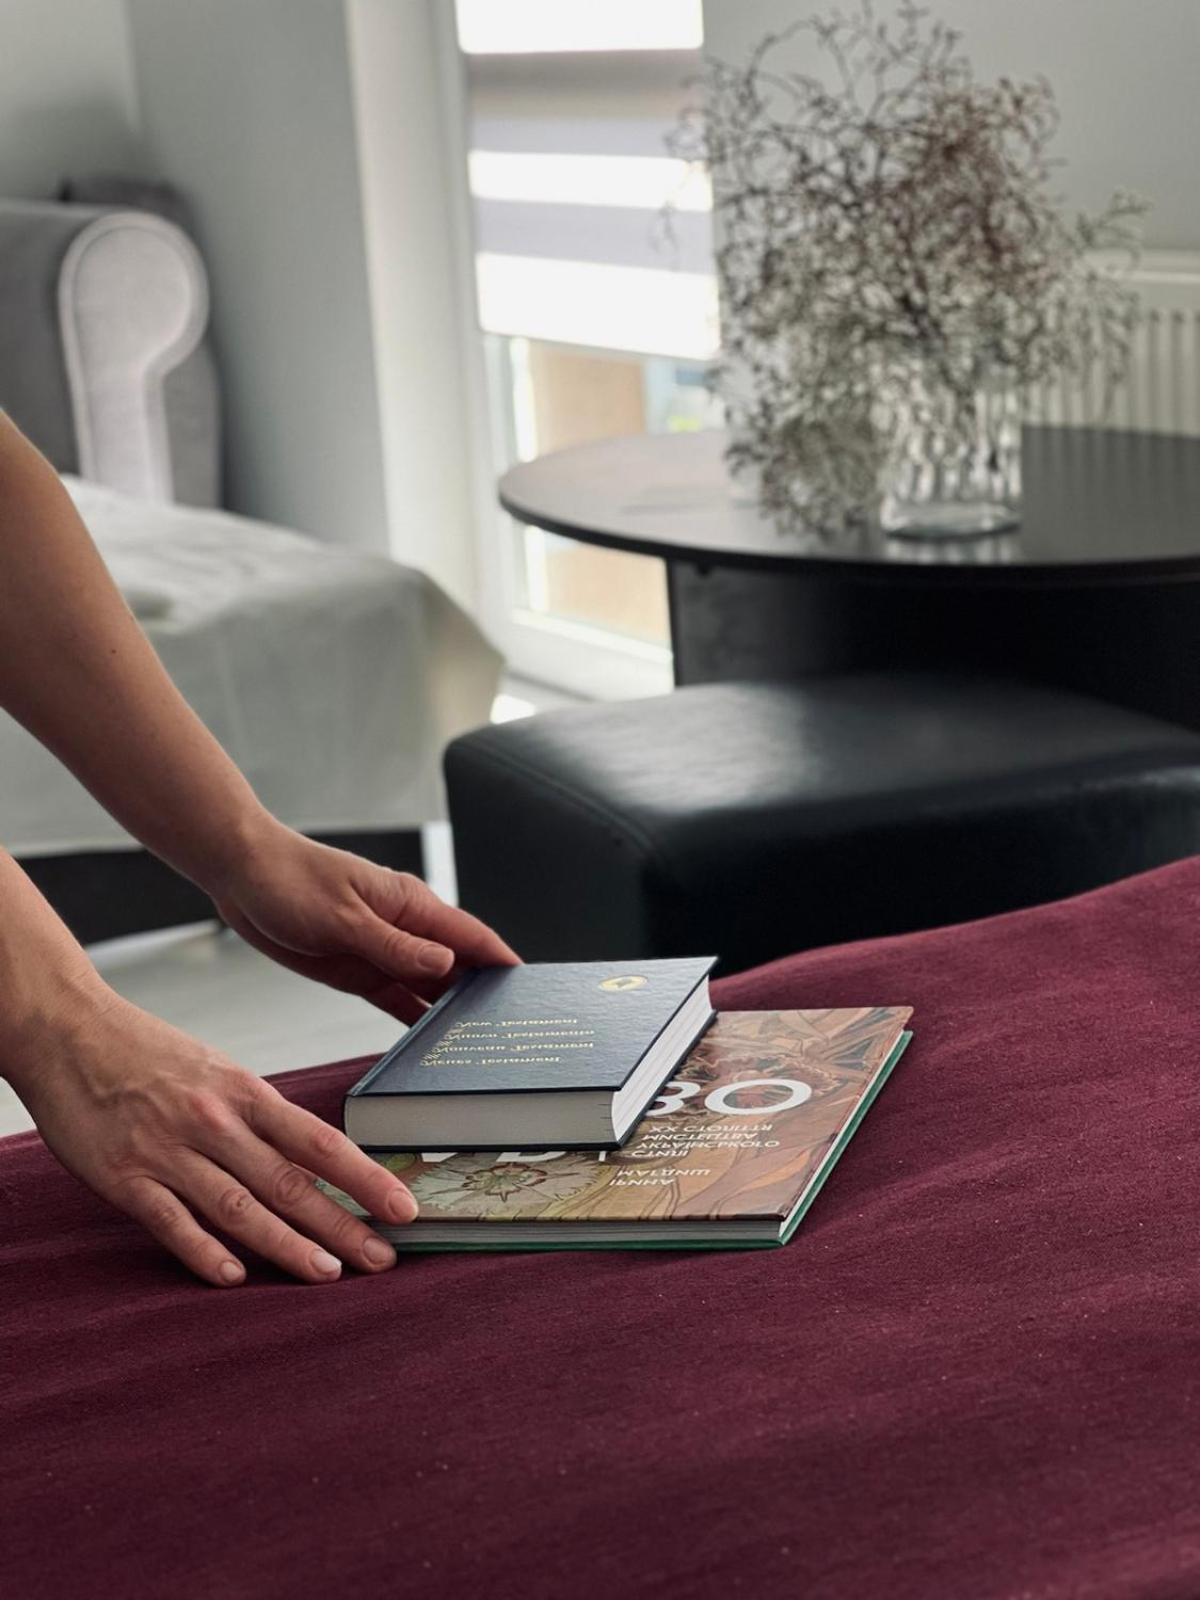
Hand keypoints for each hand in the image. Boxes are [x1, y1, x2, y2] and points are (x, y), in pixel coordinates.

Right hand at [18, 988, 420, 1286]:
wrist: (69, 1032)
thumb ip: (259, 1118)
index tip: (404, 1207)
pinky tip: (233, 1277)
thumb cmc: (150, 1053)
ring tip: (327, 1275)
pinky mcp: (124, 1176)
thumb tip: (312, 1163)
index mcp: (245, 1092)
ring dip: (286, 1246)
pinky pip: (170, 1221)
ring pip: (238, 1207)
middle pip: (289, 1182)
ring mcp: (169, 1150)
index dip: (365, 1177)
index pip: (319, 1141)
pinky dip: (202, 1250)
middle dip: (342, 1225)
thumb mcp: (218, 1072)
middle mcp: (214, 1122)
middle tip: (383, 1259)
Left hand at [208, 820, 518, 1022]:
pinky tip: (429, 1044)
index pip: (472, 937)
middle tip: (508, 1032)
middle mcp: (405, 930)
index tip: (530, 990)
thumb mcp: (344, 918)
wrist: (243, 875)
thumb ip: (395, 946)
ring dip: (449, 1012)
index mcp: (412, 906)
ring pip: (429, 987)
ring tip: (476, 1046)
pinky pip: (396, 998)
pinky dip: (413, 1020)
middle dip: (483, 994)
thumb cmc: (292, 880)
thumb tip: (446, 967)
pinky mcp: (358, 969)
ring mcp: (383, 951)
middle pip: (457, 967)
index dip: (503, 962)